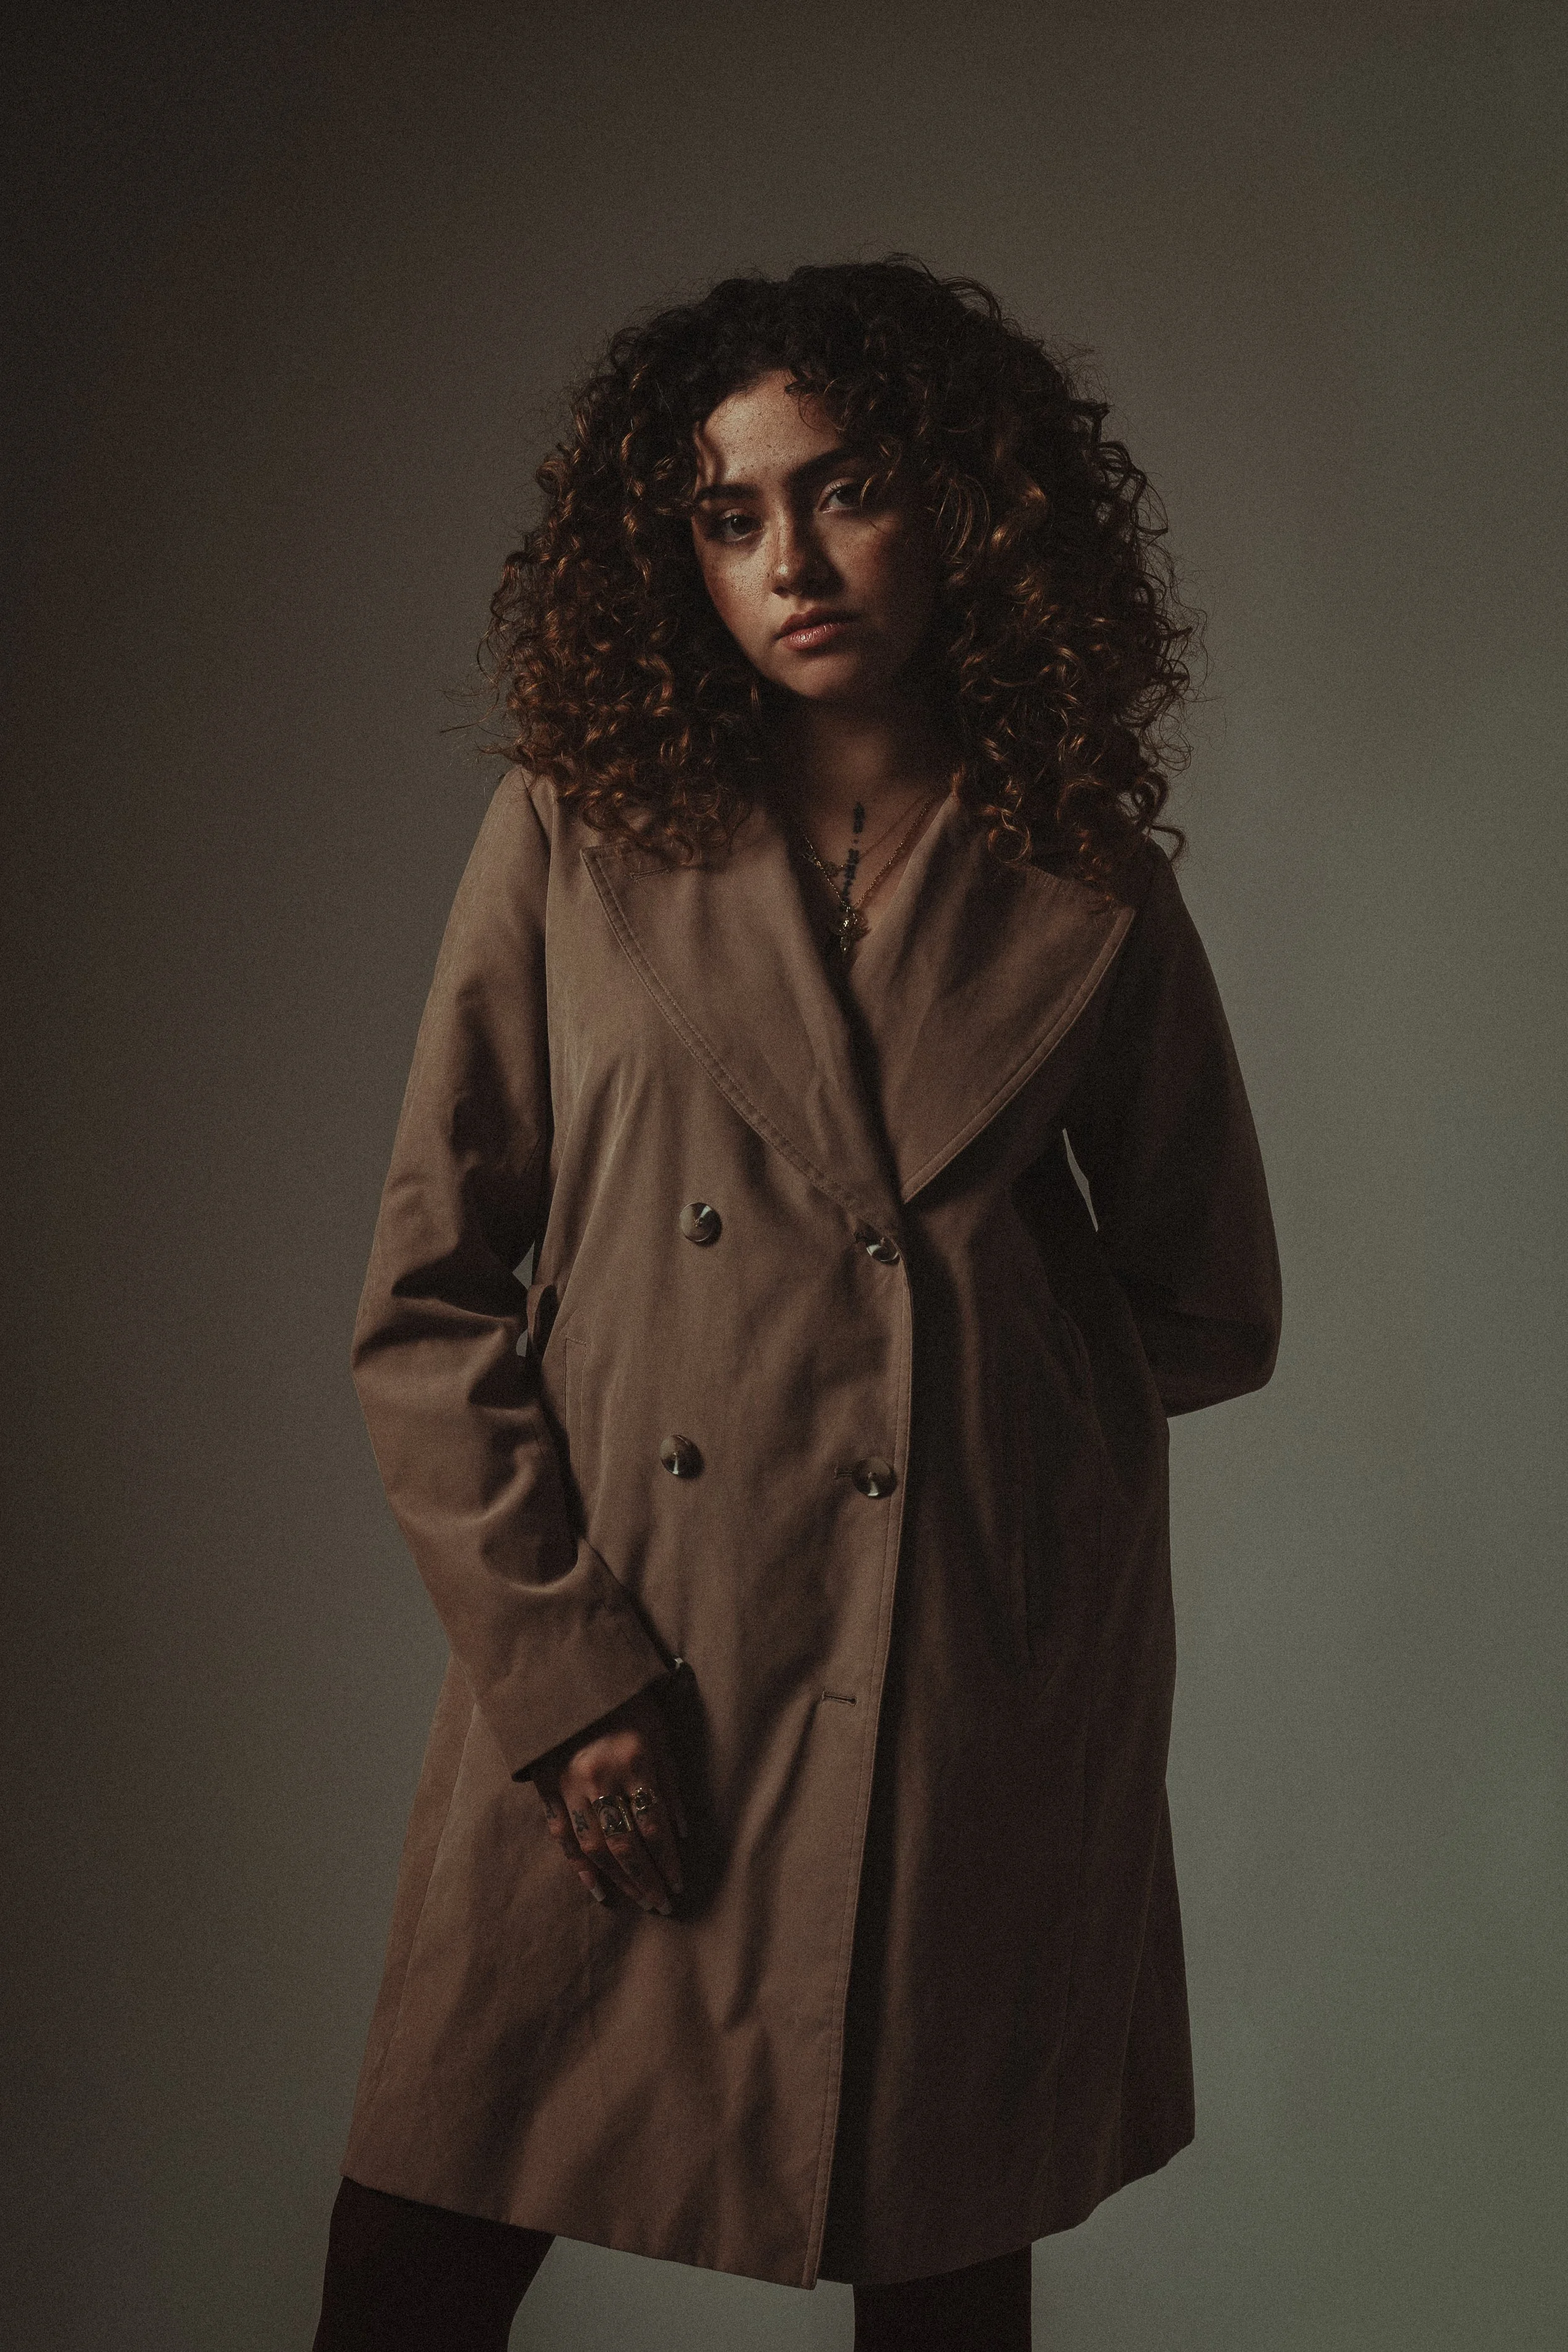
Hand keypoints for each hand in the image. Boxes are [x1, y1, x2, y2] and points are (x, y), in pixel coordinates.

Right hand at [534, 1686, 687, 1913]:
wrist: (570, 1675)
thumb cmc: (626, 1702)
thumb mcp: (659, 1732)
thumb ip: (670, 1783)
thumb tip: (682, 1832)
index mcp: (635, 1763)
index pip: (655, 1827)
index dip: (668, 1861)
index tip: (679, 1885)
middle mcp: (602, 1779)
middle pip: (627, 1844)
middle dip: (647, 1879)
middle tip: (662, 1905)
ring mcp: (572, 1786)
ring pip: (597, 1846)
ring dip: (620, 1879)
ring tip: (637, 1900)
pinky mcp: (549, 1788)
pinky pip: (565, 1836)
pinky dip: (580, 1865)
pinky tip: (597, 1888)